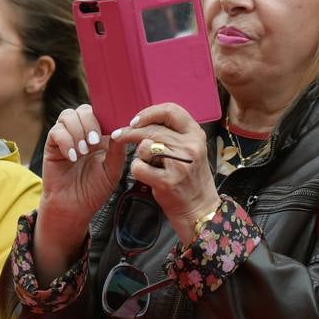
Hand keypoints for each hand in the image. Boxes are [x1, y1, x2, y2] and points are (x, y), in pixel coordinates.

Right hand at [37, 105, 129, 257]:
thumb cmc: (94, 189)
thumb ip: (117, 150)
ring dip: (77, 131)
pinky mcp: (52, 145)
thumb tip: (122, 131)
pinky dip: (65, 141)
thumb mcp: (112, 170)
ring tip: (82, 152)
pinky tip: (72, 157)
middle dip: (90, 123)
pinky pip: (56, 131)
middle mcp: (82, 133)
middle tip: (93, 143)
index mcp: (100, 136)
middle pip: (84, 109)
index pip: (102, 113)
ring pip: (68, 116)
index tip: (110, 131)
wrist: (74, 207)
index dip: (106, 116)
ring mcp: (67, 137)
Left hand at [114, 103, 219, 242]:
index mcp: (195, 134)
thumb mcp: (190, 150)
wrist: (199, 209)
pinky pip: (139, 167)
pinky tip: (146, 176)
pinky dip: (137, 170)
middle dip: (131, 132)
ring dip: (139, 155)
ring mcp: (180, 164)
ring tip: (149, 164)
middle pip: (152, 129)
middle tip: (119, 135)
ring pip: (144, 146)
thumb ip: (173, 134)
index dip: (149, 112)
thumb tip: (144, 120)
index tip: (136, 120)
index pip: (171, 110)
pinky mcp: (168, 181)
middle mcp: (190, 146)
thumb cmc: (190, 178)